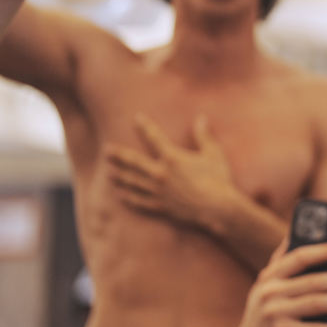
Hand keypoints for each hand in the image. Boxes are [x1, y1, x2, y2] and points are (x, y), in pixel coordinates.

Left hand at [105, 114, 235, 228]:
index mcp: (172, 157)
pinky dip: (129, 198)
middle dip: (119, 155)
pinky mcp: (161, 207)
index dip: (144, 126)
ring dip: (119, 176)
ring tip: (109, 173)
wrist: (218, 209)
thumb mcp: (213, 154)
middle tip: (106, 151)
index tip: (136, 118)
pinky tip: (121, 196)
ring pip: (132, 182)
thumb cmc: (219, 180)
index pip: (154, 137)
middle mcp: (160, 173)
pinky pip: (139, 202)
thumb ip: (204, 136)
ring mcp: (158, 191)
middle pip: (133, 162)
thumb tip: (201, 118)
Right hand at [230, 242, 326, 326]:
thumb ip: (281, 263)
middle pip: (312, 282)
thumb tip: (296, 233)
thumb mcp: (267, 286)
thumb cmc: (267, 312)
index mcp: (269, 276)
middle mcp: (269, 292)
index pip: (298, 257)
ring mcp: (274, 314)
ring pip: (315, 304)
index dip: (323, 252)